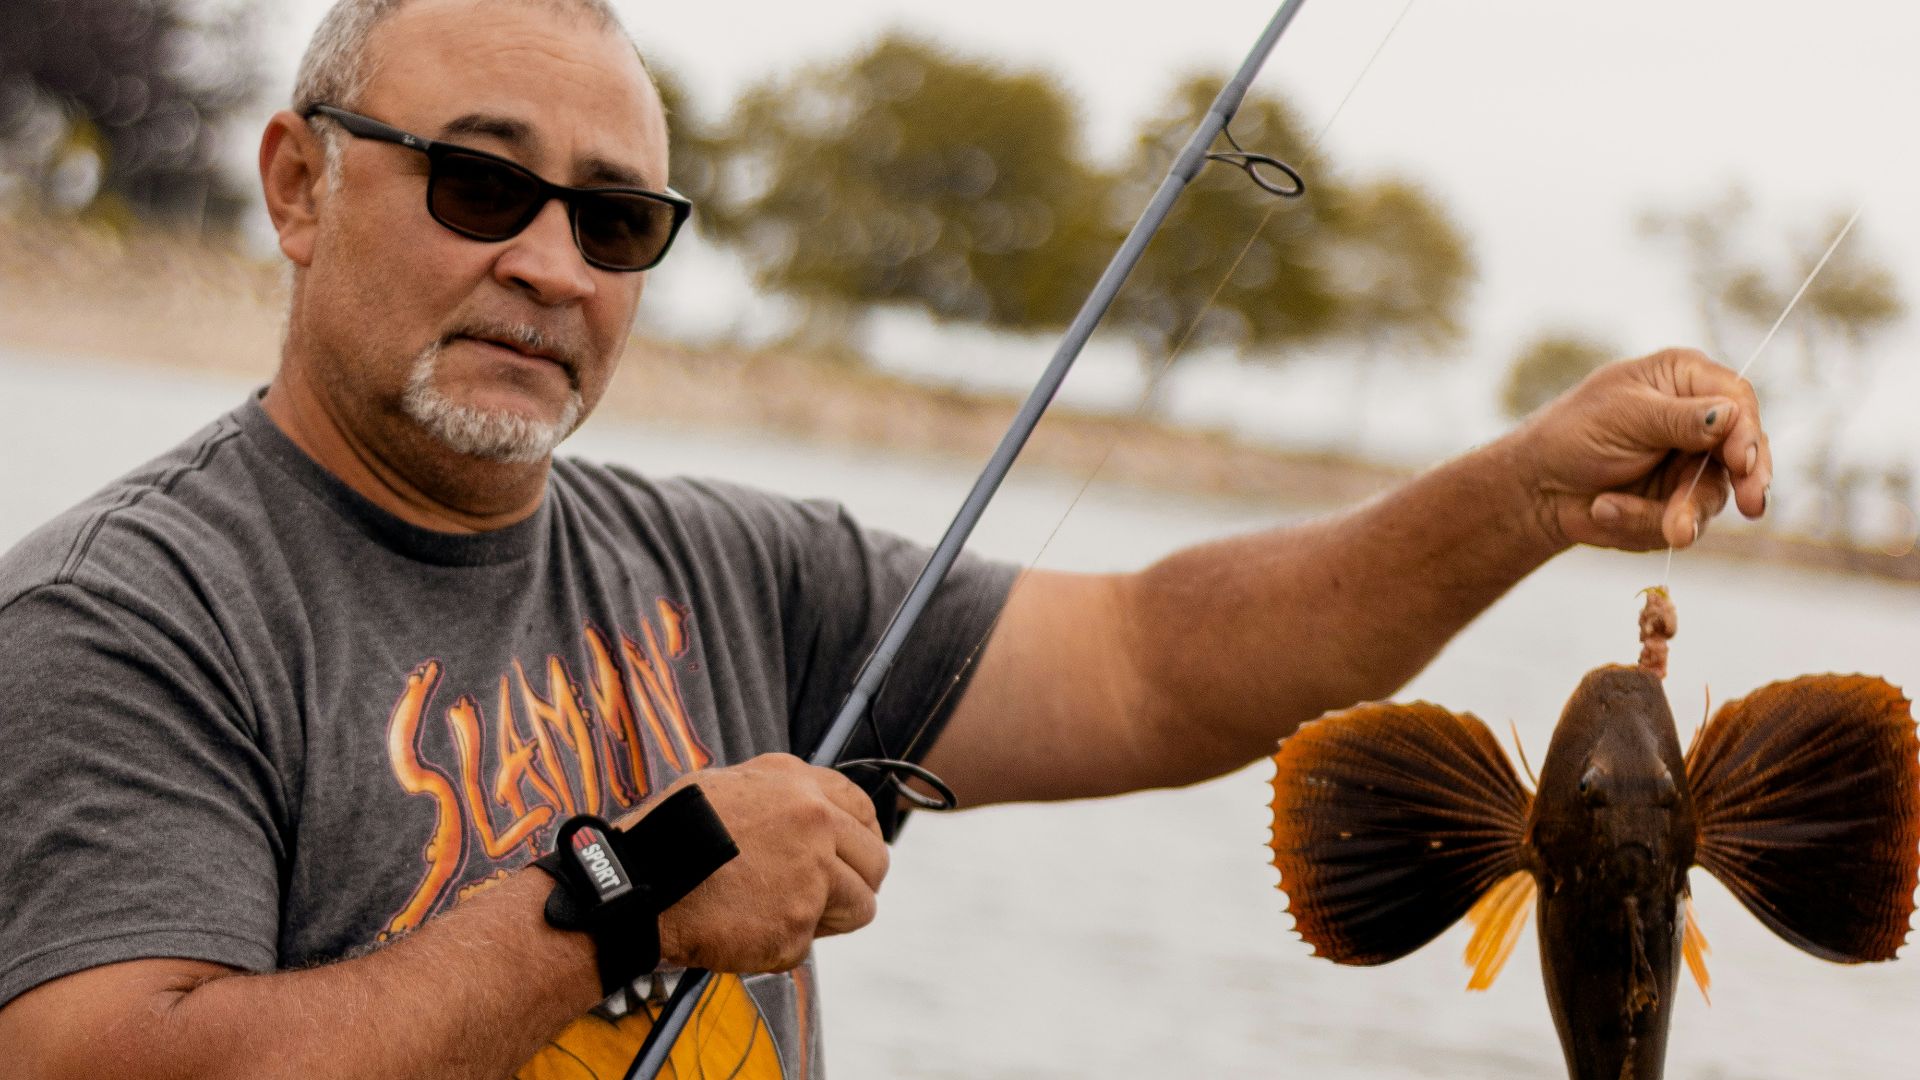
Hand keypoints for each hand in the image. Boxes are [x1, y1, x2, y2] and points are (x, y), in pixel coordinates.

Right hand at [628, 754, 888, 972]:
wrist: (636, 882)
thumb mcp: (729, 787)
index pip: (863, 810)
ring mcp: (810, 874)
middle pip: (876, 861)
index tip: (850, 857)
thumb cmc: (670, 835)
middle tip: (827, 899)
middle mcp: (815, 822)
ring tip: (782, 916)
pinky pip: (807, 943)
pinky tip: (744, 929)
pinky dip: (780, 945)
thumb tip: (814, 817)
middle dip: (857, 884)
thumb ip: (780, 799)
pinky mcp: (796, 924)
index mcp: (798, 784)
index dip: (861, 838)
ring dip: (829, 919)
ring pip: (860, 907)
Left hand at [1514, 348, 1769, 551]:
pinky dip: (1637, 522)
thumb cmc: (1572, 433)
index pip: (1738, 400)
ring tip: (1611, 509)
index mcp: (1686, 381)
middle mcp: (1699, 423)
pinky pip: (1681, 525)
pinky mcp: (1678, 506)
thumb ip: (1679, 419)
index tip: (1743, 462)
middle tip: (1751, 506)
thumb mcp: (1624, 415)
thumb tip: (1731, 415)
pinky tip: (1600, 508)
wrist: (1535, 487)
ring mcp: (1691, 468)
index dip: (1747, 432)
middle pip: (1745, 453)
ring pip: (1712, 496)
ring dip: (1672, 514)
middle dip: (1742, 483)